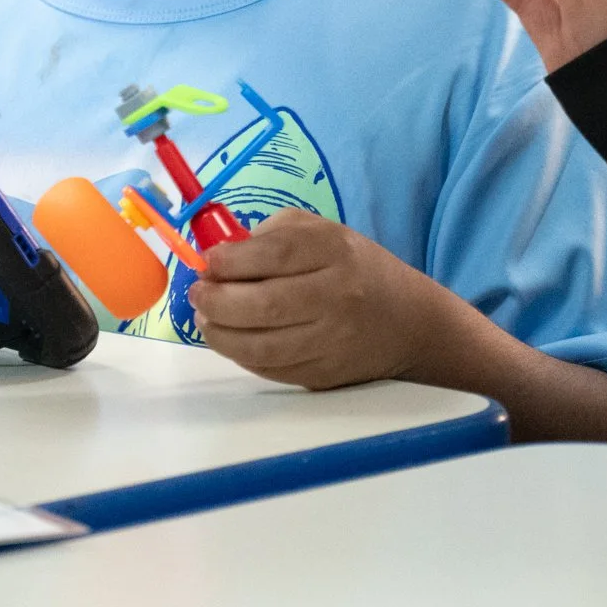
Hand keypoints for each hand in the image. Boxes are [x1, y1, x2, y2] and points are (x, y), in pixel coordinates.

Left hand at [188, 211, 448, 389]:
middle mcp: (338, 296)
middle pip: (265, 305)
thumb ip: (272, 234)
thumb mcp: (321, 232)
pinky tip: (231, 340)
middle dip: (218, 301)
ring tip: (206, 320)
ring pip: (264, 346)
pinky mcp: (326, 375)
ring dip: (222, 335)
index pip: (276, 256)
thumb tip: (219, 255)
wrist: (409, 321)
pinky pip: (272, 370)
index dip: (232, 261)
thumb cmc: (353, 268)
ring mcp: (333, 341)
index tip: (207, 263)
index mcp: (335, 252)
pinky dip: (242, 356)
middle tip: (198, 294)